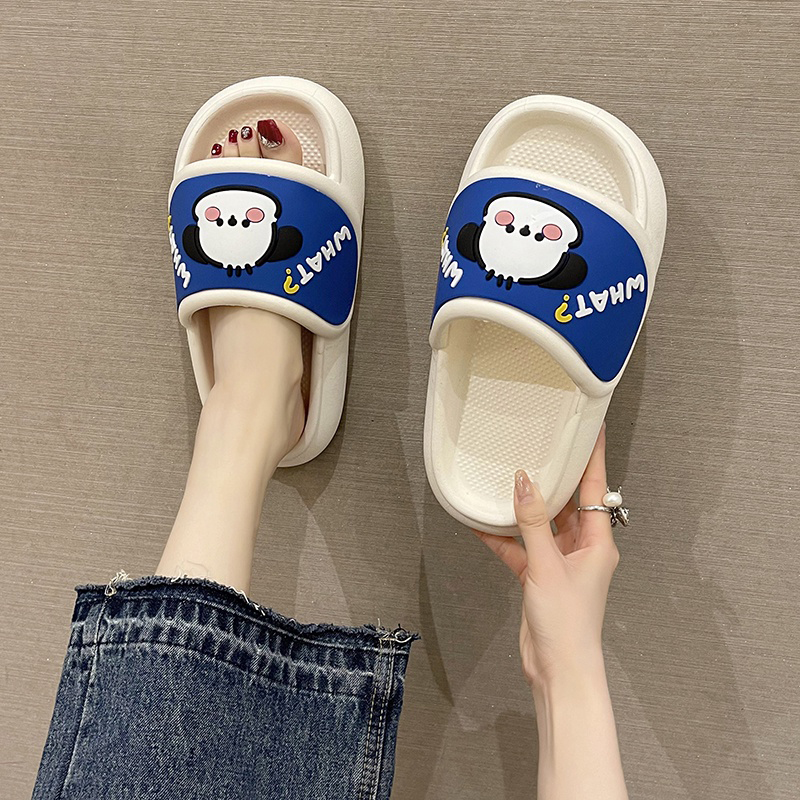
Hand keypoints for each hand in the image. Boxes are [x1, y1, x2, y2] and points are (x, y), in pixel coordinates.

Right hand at [474, 427, 619, 690]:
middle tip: (541, 444)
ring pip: (541, 524)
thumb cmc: (567, 622)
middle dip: (554, 476)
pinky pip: (522, 548)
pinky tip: (482, 524)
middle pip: (569, 502)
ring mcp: (561, 562)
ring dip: (523, 508)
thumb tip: (524, 481)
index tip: (591, 427)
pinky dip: (504, 538)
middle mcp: (583, 548)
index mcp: (598, 542)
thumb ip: (533, 522)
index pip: (596, 488)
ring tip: (505, 477)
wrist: (558, 669)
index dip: (593, 456)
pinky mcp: (541, 576)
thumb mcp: (547, 566)